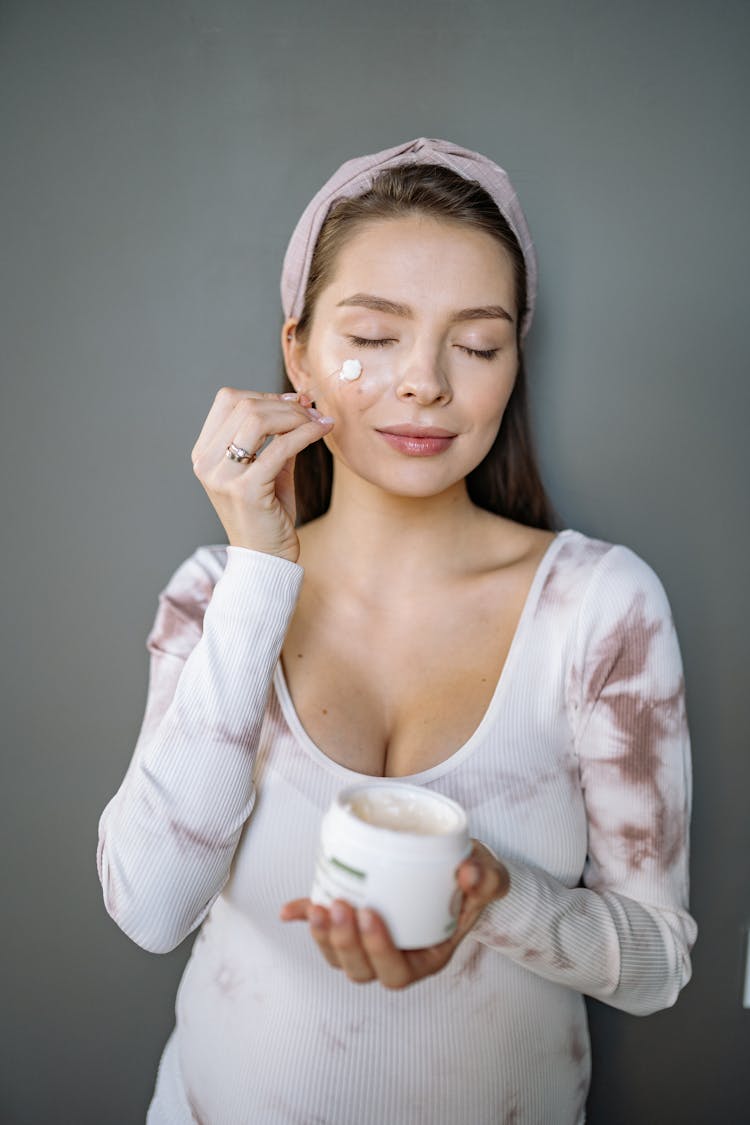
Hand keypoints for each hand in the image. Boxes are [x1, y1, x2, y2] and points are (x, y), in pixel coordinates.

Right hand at [191, 388, 333, 561]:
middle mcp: (206, 462)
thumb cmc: (267, 513)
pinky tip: (321, 432)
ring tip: (317, 422)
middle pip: (244, 405)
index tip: (294, 403)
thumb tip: (300, 399)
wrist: (265, 558)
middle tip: (312, 412)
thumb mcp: (267, 467)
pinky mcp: (246, 490)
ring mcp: (222, 476)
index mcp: (204, 453)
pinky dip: (304, 434)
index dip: (264, 395)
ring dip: (294, 416)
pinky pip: (280, 448)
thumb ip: (277, 435)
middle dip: (284, 404)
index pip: (227, 400)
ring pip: (258, 420)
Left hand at [280, 842, 508, 988]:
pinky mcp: (354, 918)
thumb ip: (485, 878)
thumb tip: (468, 872)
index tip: (370, 914)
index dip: (378, 951)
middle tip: (341, 907)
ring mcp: (371, 940)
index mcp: (426, 956)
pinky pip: (326, 927)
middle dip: (345, 943)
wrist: (463, 867)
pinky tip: (288, 911)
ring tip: (319, 908)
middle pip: (361, 970)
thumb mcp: (489, 877)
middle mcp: (396, 956)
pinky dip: (305, 918)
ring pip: (339, 957)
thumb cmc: (475, 879)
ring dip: (323, 937)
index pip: (396, 972)